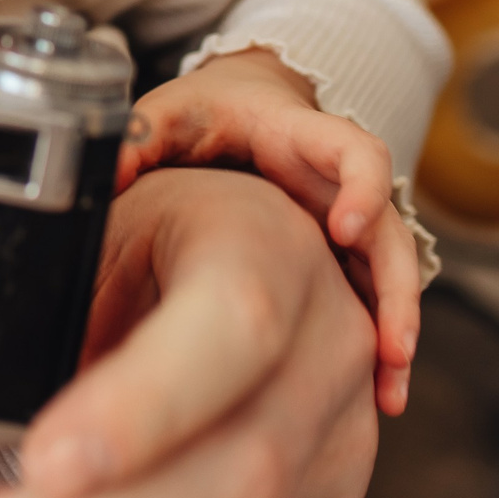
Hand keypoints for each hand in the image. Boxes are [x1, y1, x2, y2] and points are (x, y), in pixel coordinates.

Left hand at [120, 49, 420, 414]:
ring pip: (392, 273)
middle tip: (389, 344)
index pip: (357, 154)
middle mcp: (339, 184)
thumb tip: (102, 174)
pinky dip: (380, 342)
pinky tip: (380, 394)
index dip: (361, 188)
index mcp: (304, 139)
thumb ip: (141, 136)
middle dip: (396, 289)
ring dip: (394, 327)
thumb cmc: (212, 109)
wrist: (248, 102)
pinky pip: (373, 296)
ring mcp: (349, 221)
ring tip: (389, 388)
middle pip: (391, 231)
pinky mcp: (345, 253)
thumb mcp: (174, 111)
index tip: (346, 229)